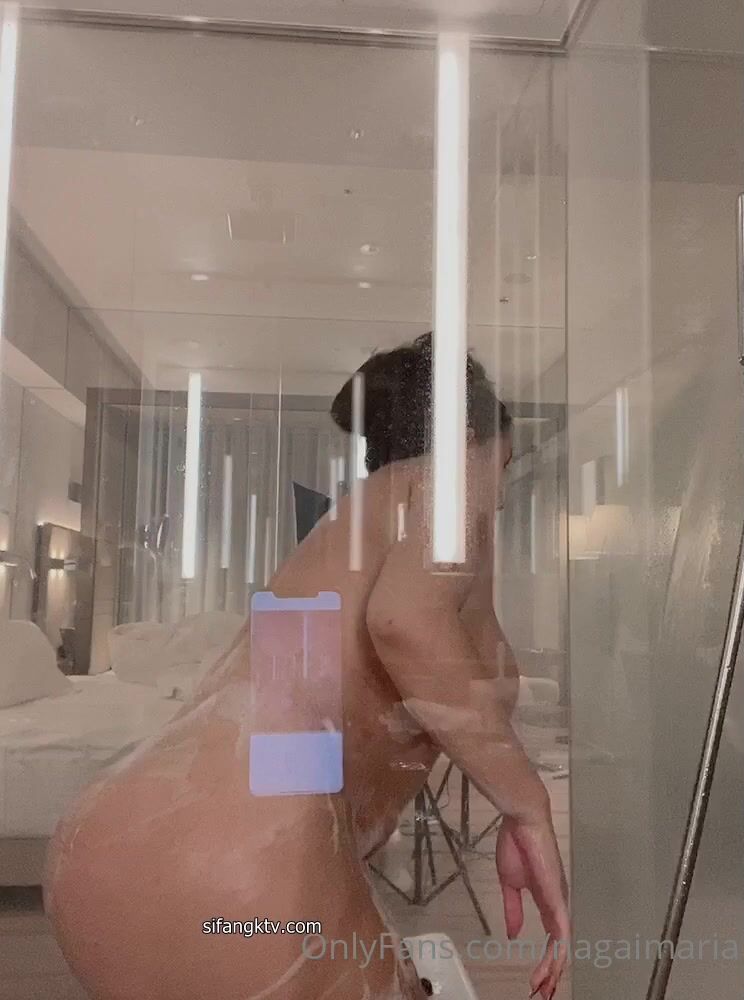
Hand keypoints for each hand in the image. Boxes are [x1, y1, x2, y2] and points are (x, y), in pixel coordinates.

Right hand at [495, 814, 569, 998]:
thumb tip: (513, 934)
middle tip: (541, 993)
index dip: (545, 961)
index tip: (535, 981)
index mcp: (544, 900)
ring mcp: (558, 900)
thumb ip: (513, 909)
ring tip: (544, 987)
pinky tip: (554, 964)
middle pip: (558, 947)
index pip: (550, 939)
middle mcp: (555, 904)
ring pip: (562, 943)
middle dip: (551, 972)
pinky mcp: (556, 895)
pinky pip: (561, 929)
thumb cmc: (516, 844)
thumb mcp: (509, 883)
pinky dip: (558, 949)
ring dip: (553, 967)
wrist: (522, 821)